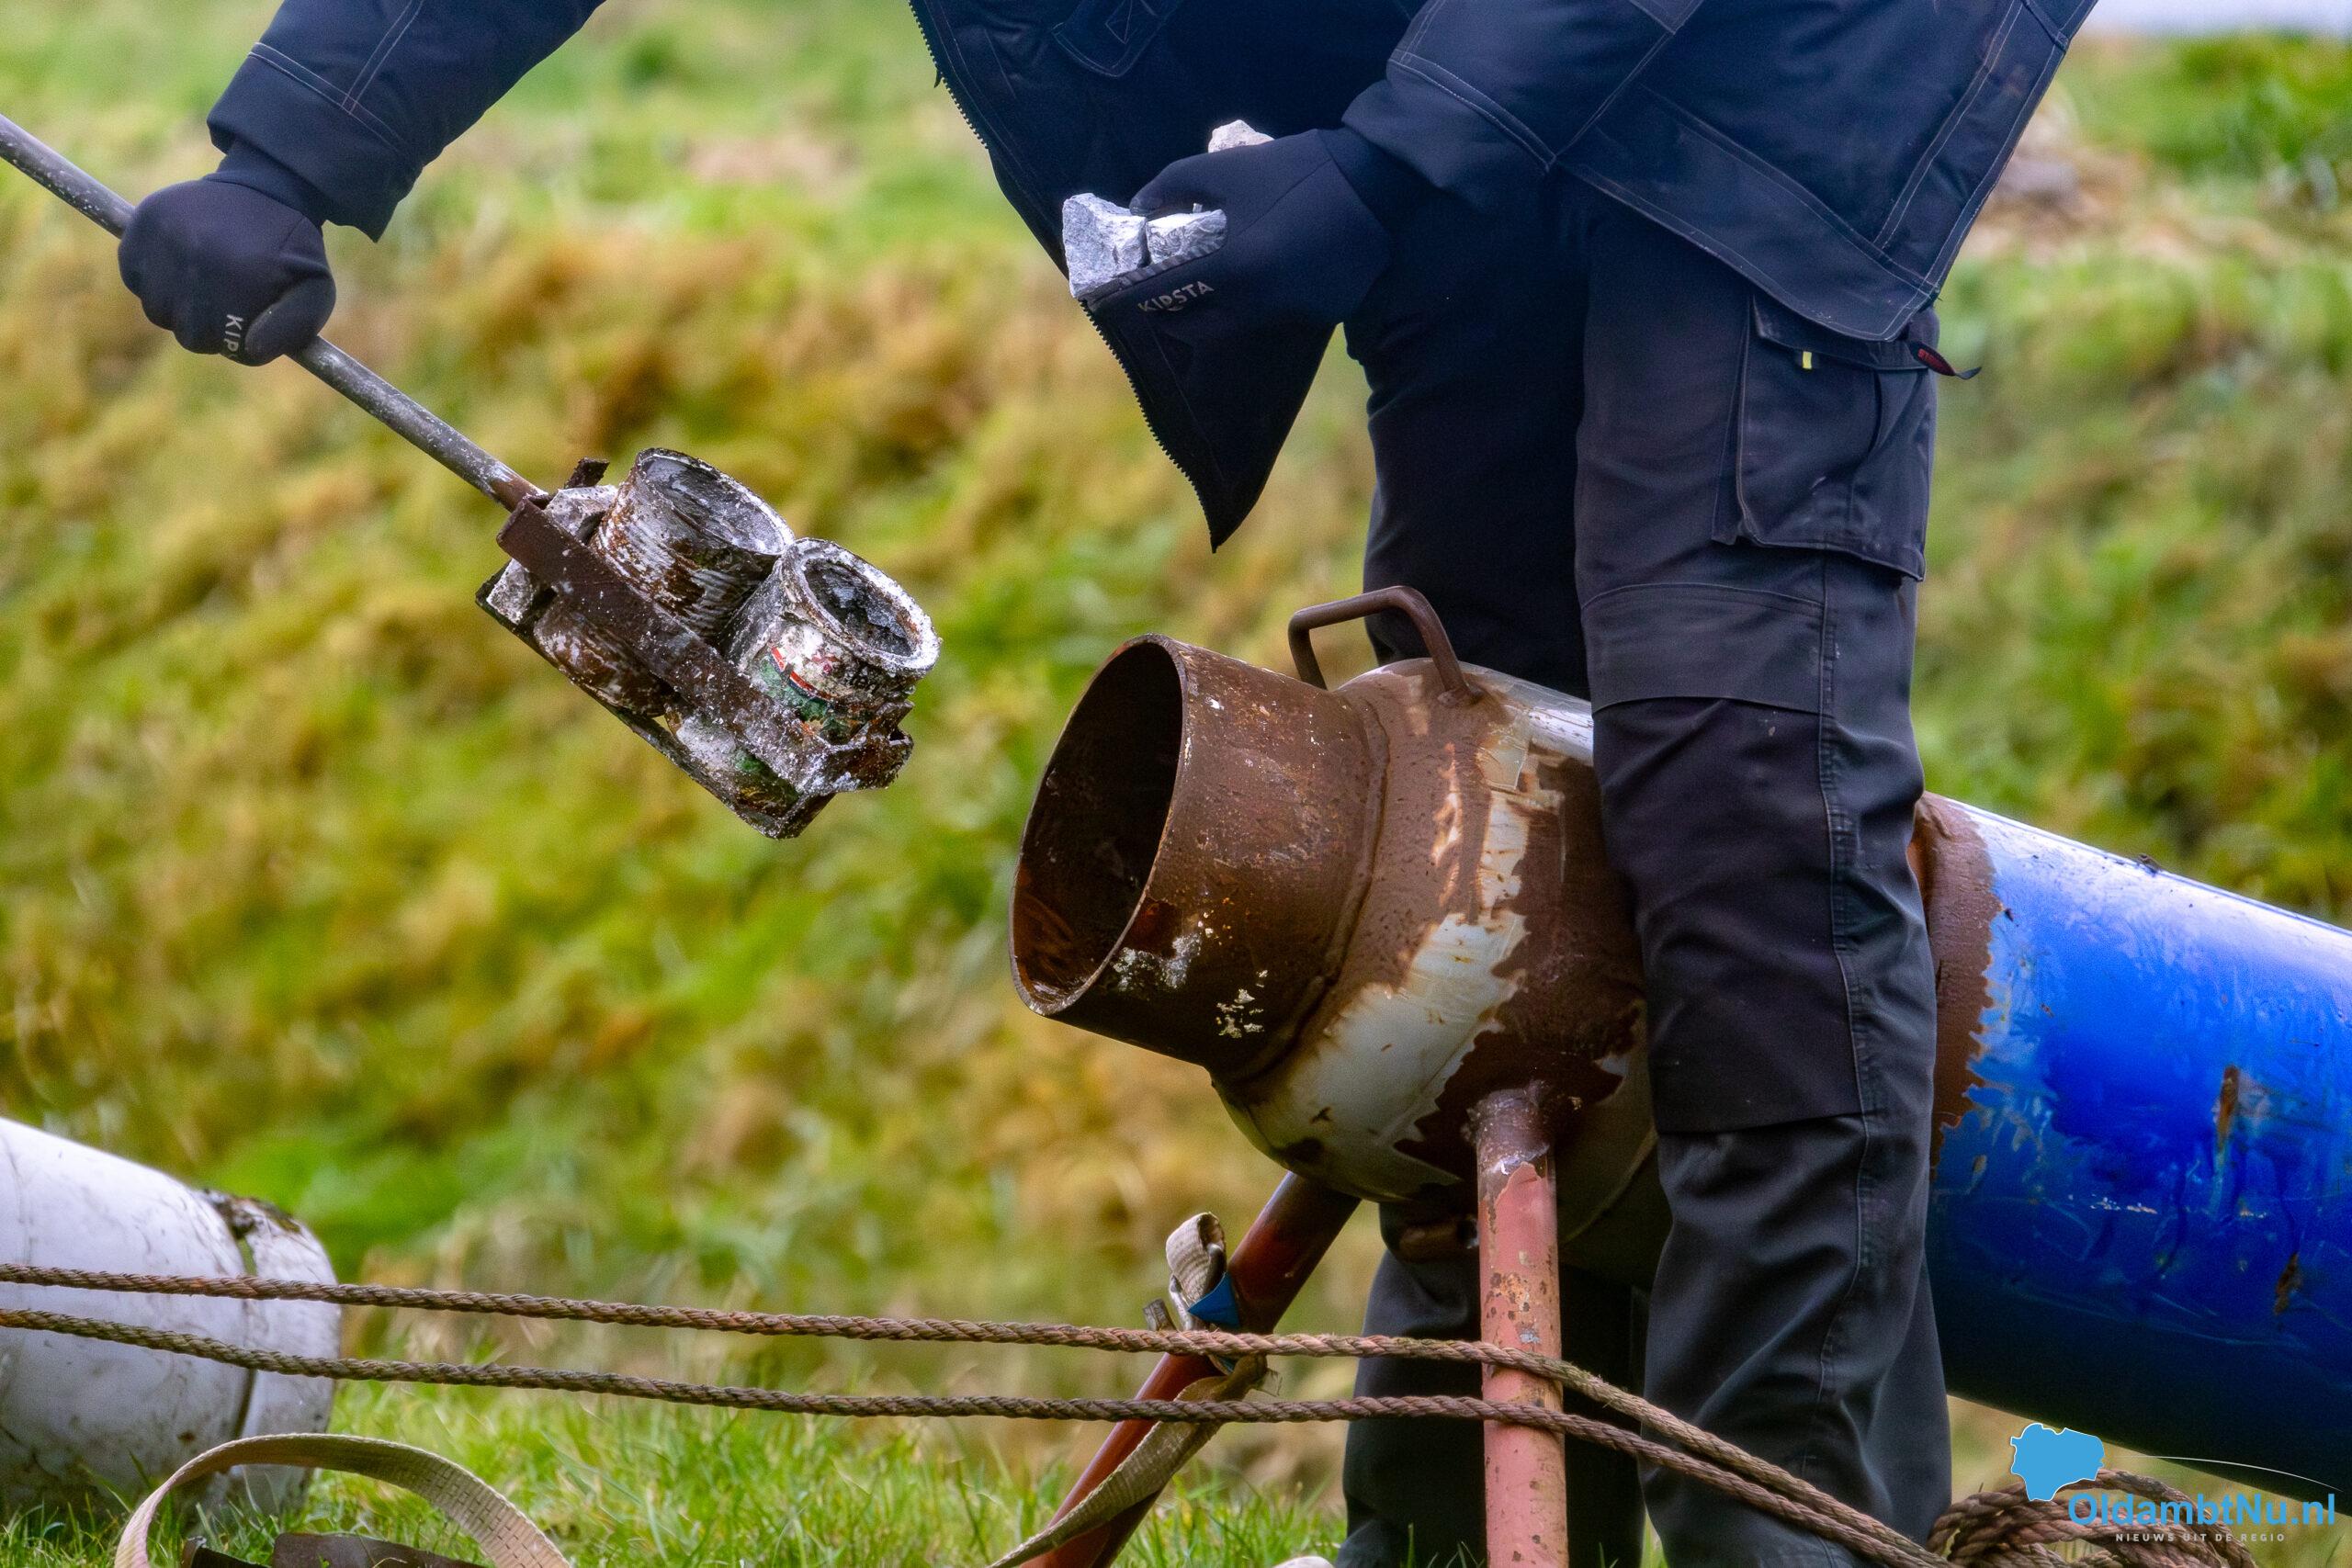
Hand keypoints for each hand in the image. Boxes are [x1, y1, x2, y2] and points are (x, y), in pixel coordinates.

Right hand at [118, 160, 334, 364]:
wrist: (264, 190)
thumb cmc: (290, 250)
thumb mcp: (315, 289)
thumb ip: (293, 328)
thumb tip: (250, 349)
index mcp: (243, 277)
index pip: (234, 349)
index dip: (245, 341)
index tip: (251, 318)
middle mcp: (198, 257)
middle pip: (192, 336)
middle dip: (212, 328)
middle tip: (227, 300)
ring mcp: (165, 240)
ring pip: (158, 312)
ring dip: (179, 307)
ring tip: (204, 281)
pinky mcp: (142, 225)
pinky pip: (134, 280)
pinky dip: (152, 281)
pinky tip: (179, 264)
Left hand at [1103, 128, 1422, 328]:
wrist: (1376, 182)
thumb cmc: (1296, 170)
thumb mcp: (1228, 167)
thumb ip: (1172, 185)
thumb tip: (1136, 209)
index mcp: (1233, 267)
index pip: (1162, 297)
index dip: (1127, 296)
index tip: (1106, 294)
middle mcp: (1258, 303)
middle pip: (1193, 327)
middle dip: (1169, 312)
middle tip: (1158, 290)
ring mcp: (1290, 314)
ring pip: (1232, 325)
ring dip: (1213, 308)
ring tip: (1210, 278)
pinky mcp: (1318, 316)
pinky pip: (1271, 317)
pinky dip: (1256, 302)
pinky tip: (1263, 273)